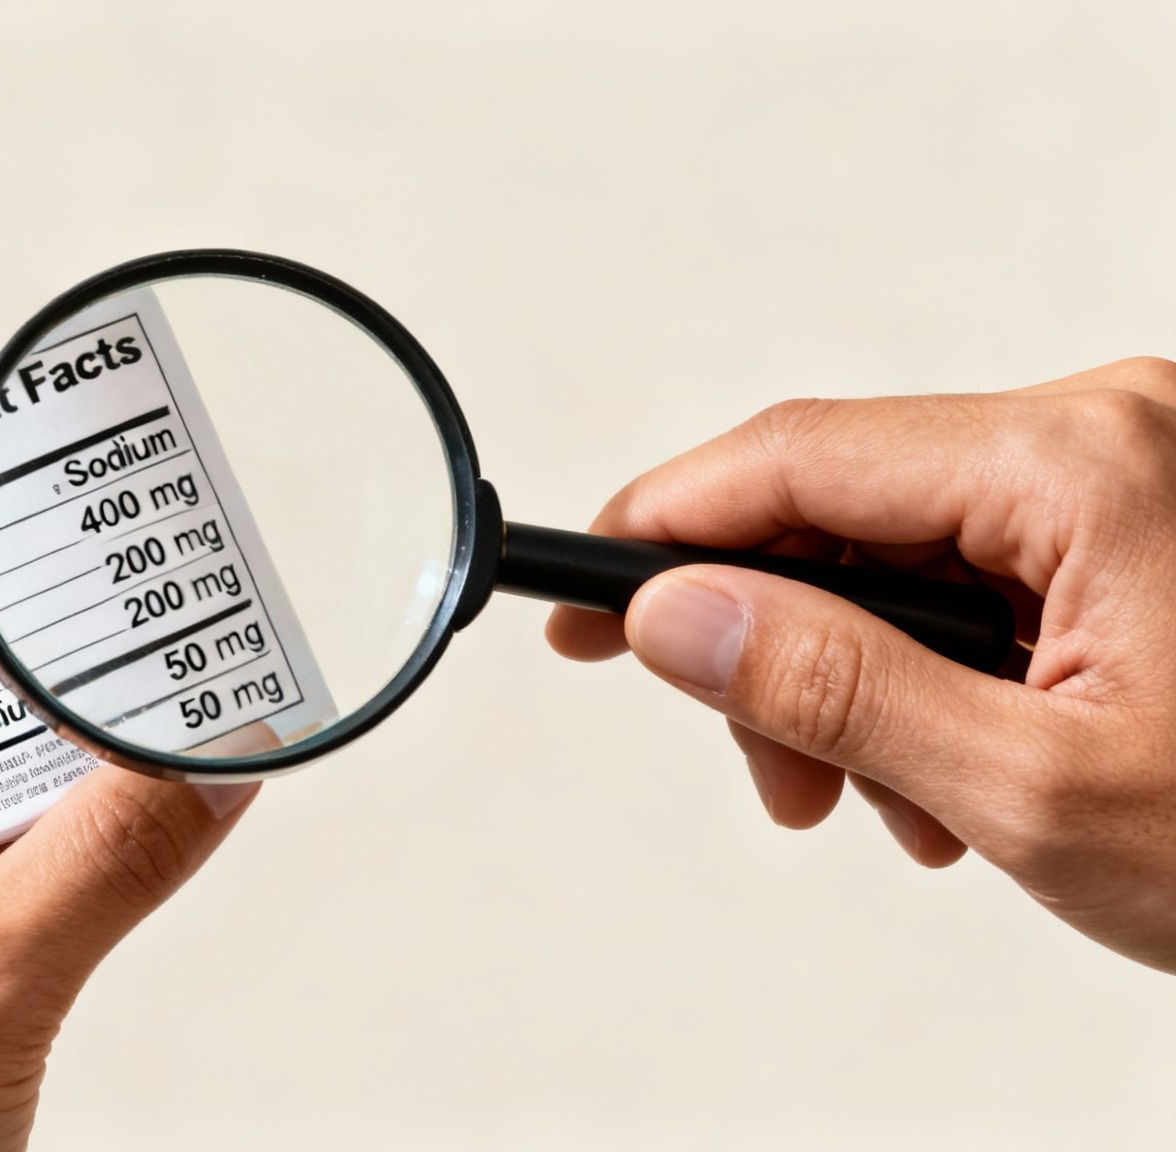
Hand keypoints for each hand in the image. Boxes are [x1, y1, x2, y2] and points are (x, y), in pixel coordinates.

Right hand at [546, 356, 1175, 973]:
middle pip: (843, 504)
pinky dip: (930, 669)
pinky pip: (977, 572)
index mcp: (1083, 459)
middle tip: (773, 775)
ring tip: (888, 803)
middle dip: (774, 642)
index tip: (577, 597)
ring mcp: (1128, 473)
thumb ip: (836, 687)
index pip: (797, 456)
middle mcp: (1108, 431)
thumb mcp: (1038, 788)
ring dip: (853, 676)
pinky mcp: (1138, 525)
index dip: (660, 528)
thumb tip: (677, 615)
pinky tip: (951, 769)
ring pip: (901, 548)